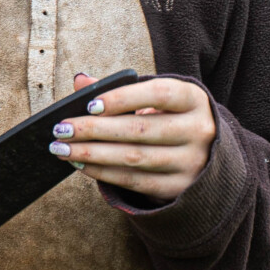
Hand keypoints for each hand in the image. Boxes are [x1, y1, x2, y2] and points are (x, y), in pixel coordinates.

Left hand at [49, 73, 215, 202]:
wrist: (208, 156)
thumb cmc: (171, 117)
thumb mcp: (157, 99)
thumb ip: (120, 90)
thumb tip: (81, 81)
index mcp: (193, 99)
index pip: (158, 94)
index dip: (123, 99)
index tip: (89, 104)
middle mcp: (199, 130)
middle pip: (140, 130)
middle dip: (94, 130)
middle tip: (61, 129)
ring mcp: (192, 162)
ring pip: (134, 158)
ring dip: (92, 154)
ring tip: (62, 149)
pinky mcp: (180, 187)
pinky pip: (135, 181)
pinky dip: (103, 173)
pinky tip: (80, 165)